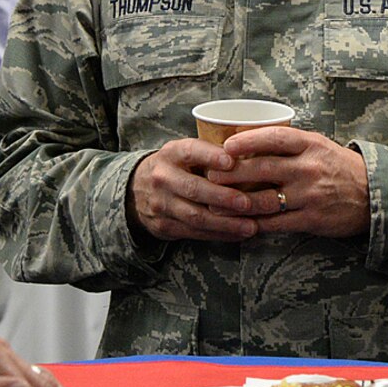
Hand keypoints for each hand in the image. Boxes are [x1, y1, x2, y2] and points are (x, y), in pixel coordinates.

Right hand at [127, 138, 259, 242]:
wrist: (136, 189)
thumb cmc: (174, 167)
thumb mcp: (183, 152)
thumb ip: (209, 153)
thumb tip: (250, 153)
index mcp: (170, 154)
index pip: (190, 152)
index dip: (210, 156)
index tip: (231, 161)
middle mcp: (163, 178)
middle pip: (194, 189)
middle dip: (223, 197)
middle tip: (248, 203)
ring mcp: (161, 204)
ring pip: (195, 216)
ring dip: (225, 223)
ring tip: (250, 226)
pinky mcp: (165, 226)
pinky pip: (195, 233)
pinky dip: (219, 234)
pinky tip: (238, 233)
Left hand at [215, 126, 369, 238]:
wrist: (372, 194)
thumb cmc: (337, 166)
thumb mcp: (318, 145)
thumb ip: (288, 143)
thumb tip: (246, 138)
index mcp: (310, 144)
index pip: (274, 138)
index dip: (247, 141)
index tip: (225, 146)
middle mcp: (309, 167)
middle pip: (263, 169)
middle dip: (232, 174)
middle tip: (210, 177)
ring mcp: (310, 195)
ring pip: (264, 199)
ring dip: (236, 203)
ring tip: (215, 204)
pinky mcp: (311, 219)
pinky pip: (276, 223)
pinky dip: (254, 224)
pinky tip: (239, 223)